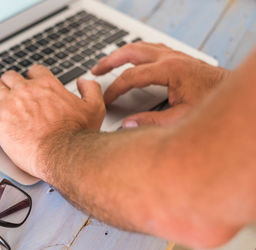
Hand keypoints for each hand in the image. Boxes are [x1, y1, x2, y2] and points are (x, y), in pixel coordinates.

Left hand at [0, 65, 105, 177]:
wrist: (61, 153)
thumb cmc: (77, 134)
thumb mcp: (94, 108)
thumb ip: (90, 90)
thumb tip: (84, 82)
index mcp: (47, 85)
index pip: (35, 71)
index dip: (31, 76)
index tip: (29, 82)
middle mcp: (27, 89)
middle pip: (11, 77)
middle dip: (9, 82)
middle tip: (8, 89)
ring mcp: (10, 102)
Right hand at [91, 42, 229, 127]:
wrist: (231, 92)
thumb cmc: (212, 102)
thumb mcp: (181, 117)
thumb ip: (152, 122)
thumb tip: (128, 126)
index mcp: (169, 69)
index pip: (131, 76)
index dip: (115, 88)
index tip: (106, 99)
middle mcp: (170, 57)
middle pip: (131, 52)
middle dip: (110, 60)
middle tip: (96, 70)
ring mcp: (174, 55)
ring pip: (140, 47)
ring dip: (121, 53)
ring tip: (108, 62)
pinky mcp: (177, 57)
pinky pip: (150, 48)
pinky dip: (135, 52)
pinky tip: (132, 58)